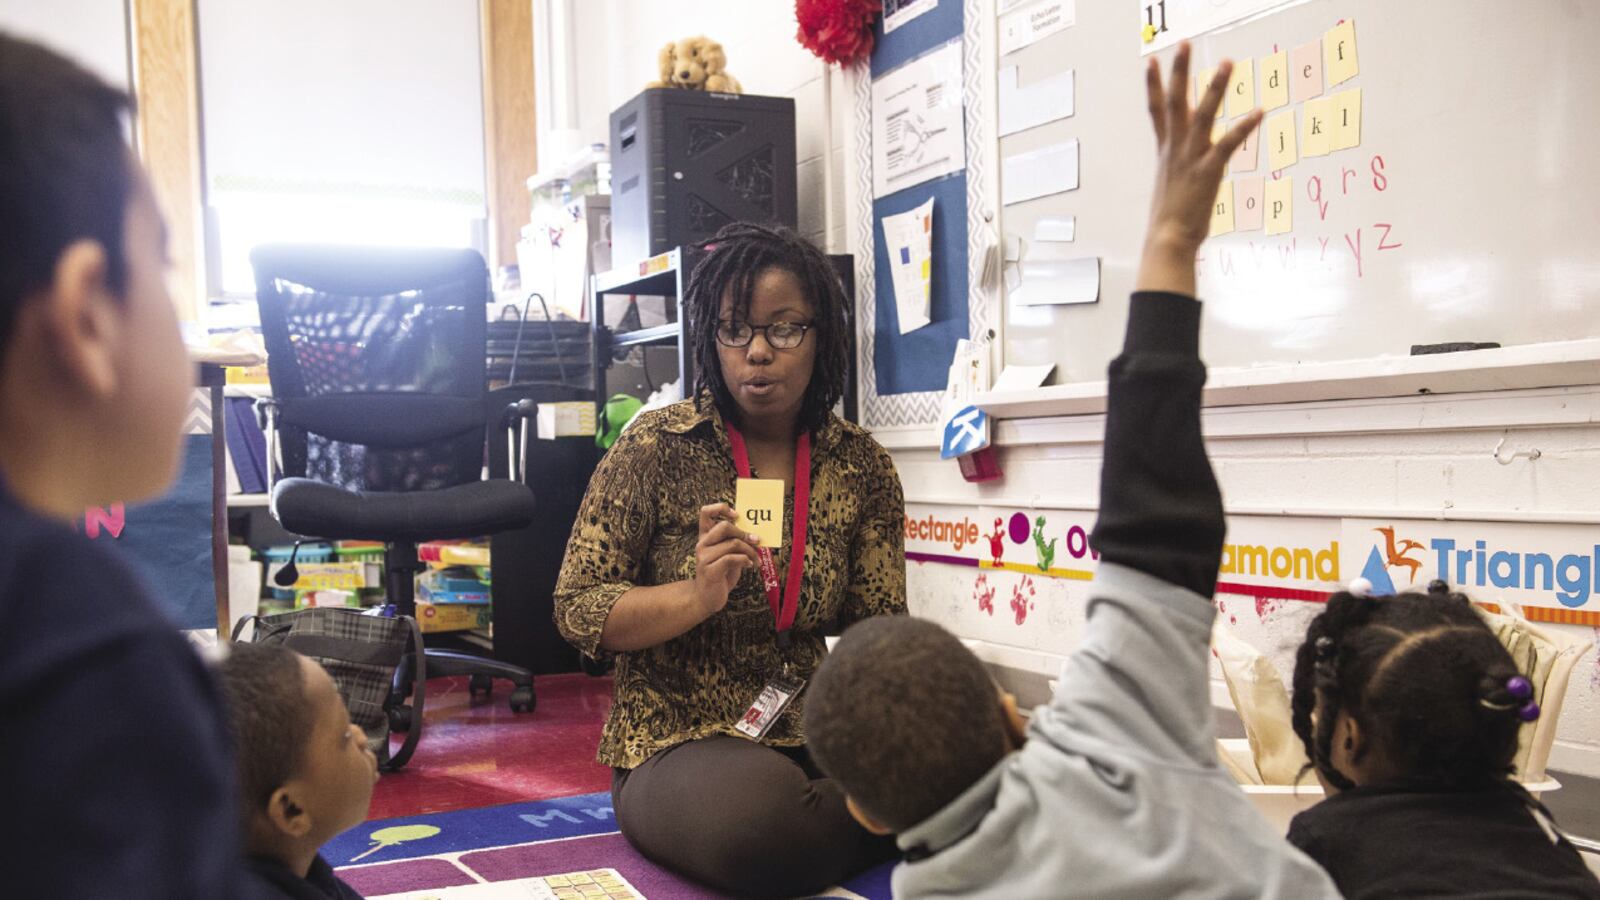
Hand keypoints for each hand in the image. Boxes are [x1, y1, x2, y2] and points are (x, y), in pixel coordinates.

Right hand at [692, 503, 759, 614]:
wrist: (707, 598)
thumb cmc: (721, 574)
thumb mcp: (728, 554)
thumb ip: (735, 543)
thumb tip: (755, 535)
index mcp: (705, 537)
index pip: (705, 512)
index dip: (721, 508)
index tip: (737, 516)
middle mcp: (702, 544)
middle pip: (724, 526)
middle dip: (744, 533)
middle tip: (756, 541)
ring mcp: (704, 557)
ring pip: (733, 543)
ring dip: (750, 551)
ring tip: (756, 559)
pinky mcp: (710, 570)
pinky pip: (732, 558)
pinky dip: (745, 560)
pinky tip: (749, 566)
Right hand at [1138, 43, 1261, 292]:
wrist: (1167, 240)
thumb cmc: (1170, 221)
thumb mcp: (1170, 187)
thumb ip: (1177, 171)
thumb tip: (1182, 171)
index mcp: (1166, 152)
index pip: (1156, 111)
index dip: (1154, 85)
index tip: (1153, 61)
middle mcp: (1175, 150)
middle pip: (1174, 102)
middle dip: (1178, 72)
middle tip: (1183, 45)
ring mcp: (1190, 158)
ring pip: (1201, 115)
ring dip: (1215, 88)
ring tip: (1226, 63)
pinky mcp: (1207, 171)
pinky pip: (1227, 143)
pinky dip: (1243, 127)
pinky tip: (1258, 111)